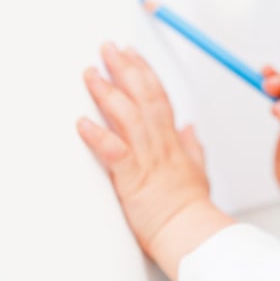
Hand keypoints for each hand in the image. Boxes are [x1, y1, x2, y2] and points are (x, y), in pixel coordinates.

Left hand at [77, 43, 232, 280]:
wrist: (190, 232)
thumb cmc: (189, 208)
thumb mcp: (198, 172)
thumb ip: (193, 147)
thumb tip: (190, 129)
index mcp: (172, 142)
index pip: (158, 97)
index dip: (144, 71)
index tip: (131, 53)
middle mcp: (160, 144)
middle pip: (143, 96)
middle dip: (124, 69)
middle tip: (106, 48)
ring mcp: (147, 159)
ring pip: (128, 116)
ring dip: (107, 93)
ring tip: (90, 73)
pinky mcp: (133, 179)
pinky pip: (114, 152)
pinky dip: (98, 136)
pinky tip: (81, 123)